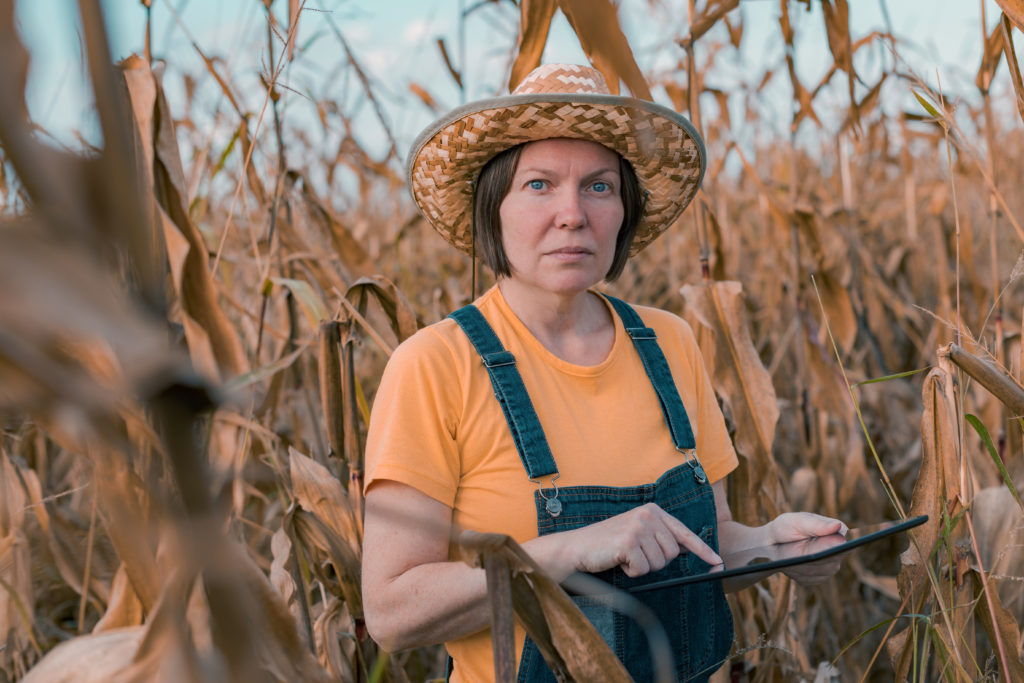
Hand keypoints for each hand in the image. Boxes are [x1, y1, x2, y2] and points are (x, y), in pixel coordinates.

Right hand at [560, 503, 721, 578]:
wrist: (576, 548)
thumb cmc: (607, 544)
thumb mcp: (636, 533)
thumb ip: (659, 537)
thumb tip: (685, 550)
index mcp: (652, 511)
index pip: (684, 533)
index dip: (703, 550)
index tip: (718, 562)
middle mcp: (648, 515)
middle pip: (672, 554)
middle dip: (655, 561)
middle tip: (633, 555)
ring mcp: (638, 527)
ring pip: (659, 564)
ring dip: (642, 567)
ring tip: (623, 556)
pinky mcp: (628, 542)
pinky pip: (643, 570)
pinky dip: (631, 572)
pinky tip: (617, 560)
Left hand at [767, 512, 847, 585]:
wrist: (771, 544)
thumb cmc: (785, 528)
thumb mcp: (797, 521)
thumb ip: (816, 524)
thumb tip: (838, 525)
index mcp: (834, 532)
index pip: (845, 541)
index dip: (840, 545)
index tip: (836, 547)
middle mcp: (836, 551)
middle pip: (835, 559)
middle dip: (821, 556)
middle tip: (808, 554)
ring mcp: (828, 566)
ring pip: (824, 570)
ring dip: (809, 566)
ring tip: (795, 559)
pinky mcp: (816, 578)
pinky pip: (812, 579)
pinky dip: (801, 574)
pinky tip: (792, 567)